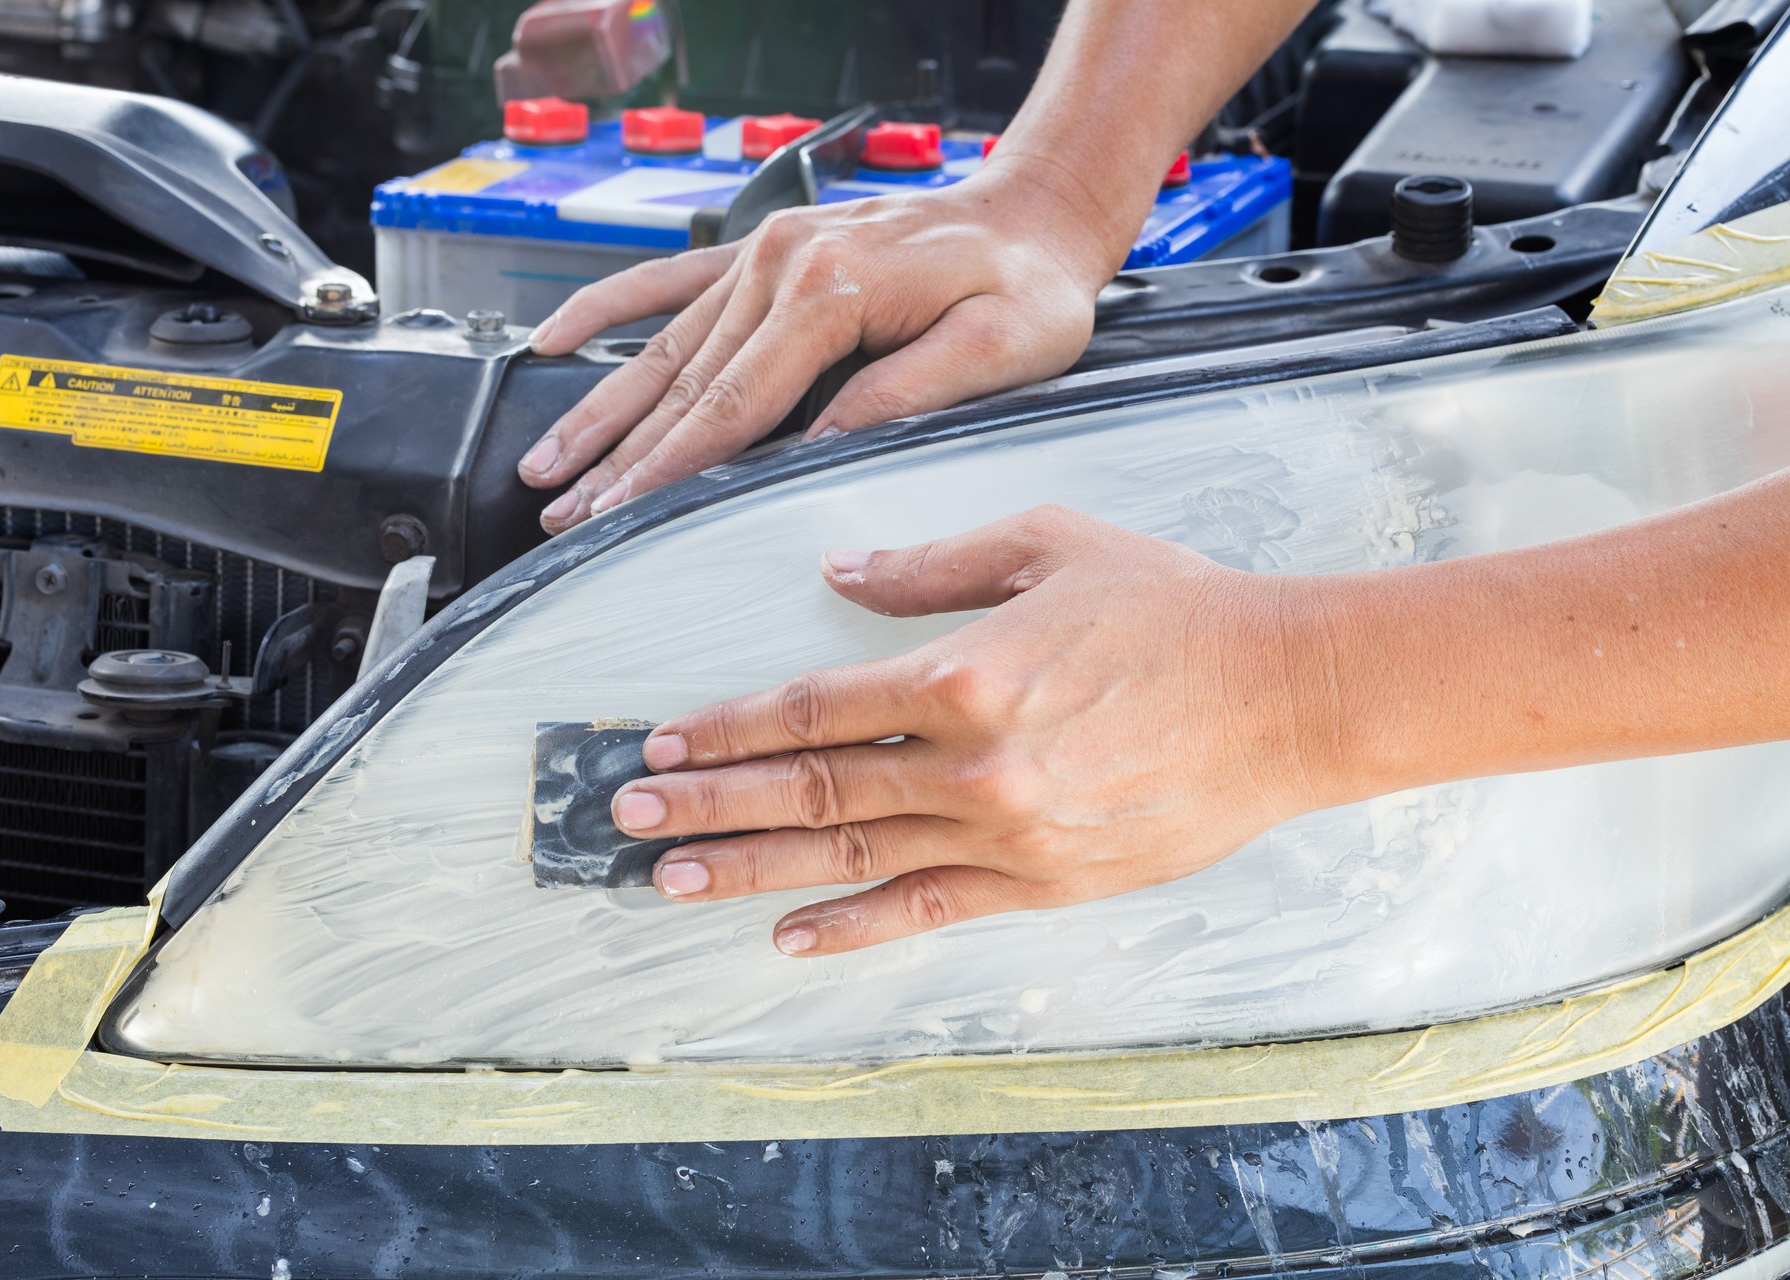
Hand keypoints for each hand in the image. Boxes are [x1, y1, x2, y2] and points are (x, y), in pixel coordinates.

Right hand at [516, 171, 1116, 534]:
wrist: (1034, 211)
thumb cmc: (1028, 285)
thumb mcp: (997, 350)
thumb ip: (902, 398)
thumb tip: (815, 450)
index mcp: (833, 290)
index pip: (732, 404)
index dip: (669, 469)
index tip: (618, 514)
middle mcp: (784, 262)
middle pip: (682, 382)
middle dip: (616, 456)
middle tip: (561, 512)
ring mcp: (768, 250)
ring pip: (665, 345)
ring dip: (600, 407)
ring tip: (546, 462)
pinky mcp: (766, 249)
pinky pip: (671, 279)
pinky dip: (610, 309)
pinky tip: (557, 340)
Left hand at [605, 506, 1338, 954]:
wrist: (1289, 697)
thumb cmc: (1174, 611)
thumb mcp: (1048, 545)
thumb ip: (931, 564)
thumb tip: (839, 572)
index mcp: (963, 671)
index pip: (812, 706)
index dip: (728, 726)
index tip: (666, 740)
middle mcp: (971, 762)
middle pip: (810, 787)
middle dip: (709, 803)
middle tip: (630, 819)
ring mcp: (1006, 833)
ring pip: (851, 855)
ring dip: (752, 869)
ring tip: (673, 882)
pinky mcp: (1044, 882)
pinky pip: (927, 910)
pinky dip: (853, 926)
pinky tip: (789, 935)